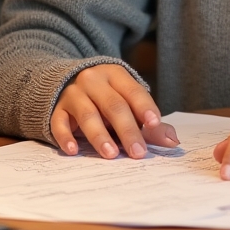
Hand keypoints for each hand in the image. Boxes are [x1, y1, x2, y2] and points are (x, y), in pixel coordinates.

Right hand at [50, 63, 178, 158]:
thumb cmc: (106, 98)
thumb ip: (149, 124)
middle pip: (113, 105)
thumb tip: (173, 141)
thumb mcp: (127, 103)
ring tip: (111, 154)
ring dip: (100, 136)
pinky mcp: (56, 109)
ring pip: (88, 114)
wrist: (65, 84)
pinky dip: (66, 137)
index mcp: (116, 74)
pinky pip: (59, 123)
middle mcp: (94, 80)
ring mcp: (73, 93)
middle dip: (127, 130)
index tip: (154, 124)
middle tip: (138, 152)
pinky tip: (74, 150)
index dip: (144, 107)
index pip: (133, 91)